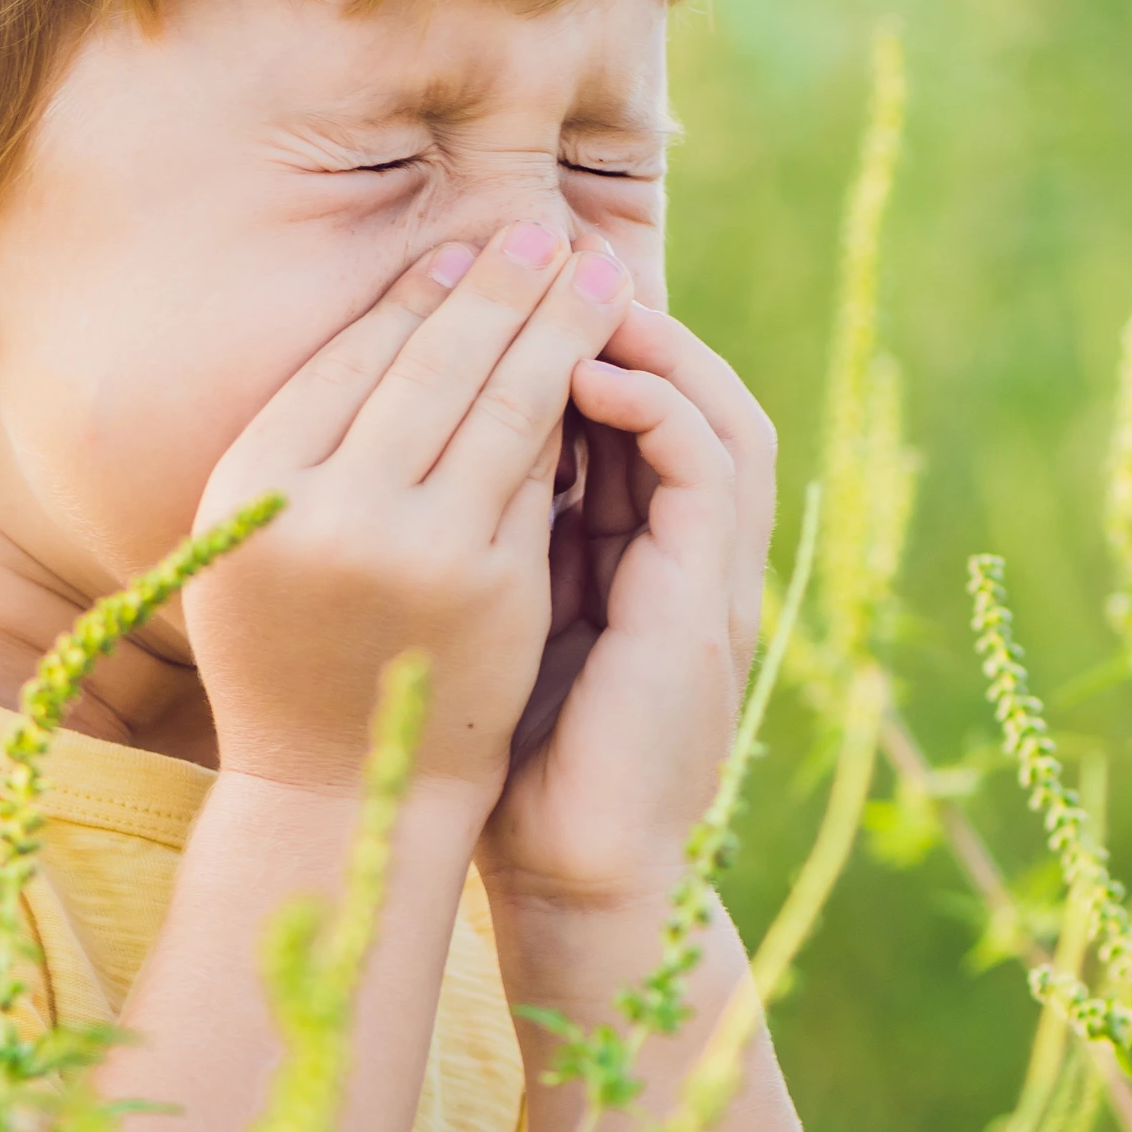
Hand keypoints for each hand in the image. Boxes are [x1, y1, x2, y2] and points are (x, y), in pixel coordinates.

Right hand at [184, 222, 636, 799]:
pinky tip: (598, 365)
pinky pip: (538, 474)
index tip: (464, 248)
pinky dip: (571, 411)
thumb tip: (411, 308)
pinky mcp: (491, 587)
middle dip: (500, 286)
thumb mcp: (259, 537)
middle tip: (545, 230)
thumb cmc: (291, 647)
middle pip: (432, 364)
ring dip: (555, 327)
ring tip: (592, 273)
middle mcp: (327, 509)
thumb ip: (311, 442)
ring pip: (502, 405)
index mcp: (251, 484)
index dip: (418, 296)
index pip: (353, 359)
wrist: (336, 792)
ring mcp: (416, 549)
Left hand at [481, 305, 777, 911]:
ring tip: (572, 292)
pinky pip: (711, 469)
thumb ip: (491, 536)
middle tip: (549, 253)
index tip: (507, 286)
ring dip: (654, 342)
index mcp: (644, 555)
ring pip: (719, 412)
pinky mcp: (711, 604)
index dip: (584, 341)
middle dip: (624, 316)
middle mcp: (691, 556)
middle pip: (691, 392)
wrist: (571, 878)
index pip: (637, 412)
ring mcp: (713, 578)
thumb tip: (413, 445)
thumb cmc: (512, 758)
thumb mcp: (497, 617)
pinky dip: (657, 407)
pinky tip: (585, 376)